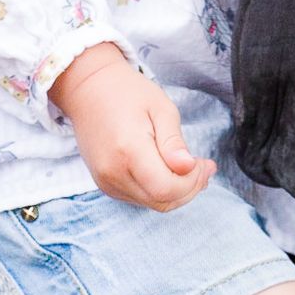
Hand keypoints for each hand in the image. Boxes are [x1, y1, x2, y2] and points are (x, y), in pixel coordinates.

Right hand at [49, 42, 216, 210]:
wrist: (89, 90)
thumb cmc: (128, 93)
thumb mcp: (161, 108)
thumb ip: (173, 141)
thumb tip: (187, 168)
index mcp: (129, 150)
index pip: (166, 188)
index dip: (192, 182)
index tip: (205, 163)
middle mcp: (113, 172)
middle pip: (161, 201)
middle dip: (189, 188)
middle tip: (204, 166)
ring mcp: (106, 181)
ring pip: (152, 204)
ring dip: (176, 191)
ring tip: (190, 168)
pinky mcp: (105, 184)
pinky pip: (139, 198)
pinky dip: (158, 190)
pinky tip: (169, 171)